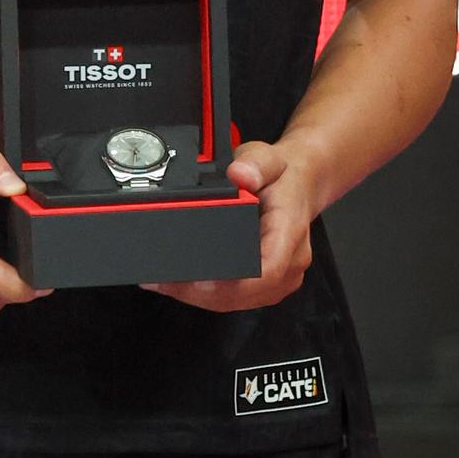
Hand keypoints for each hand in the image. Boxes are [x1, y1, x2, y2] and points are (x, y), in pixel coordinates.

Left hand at [143, 139, 316, 311]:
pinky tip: (182, 285)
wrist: (296, 185)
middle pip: (244, 294)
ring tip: (164, 283)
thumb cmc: (281, 176)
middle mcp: (290, 262)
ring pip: (238, 300)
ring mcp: (281, 277)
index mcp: (290, 233)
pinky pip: (238, 297)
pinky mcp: (267, 283)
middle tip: (162, 281)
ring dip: (200, 296)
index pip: (266, 272)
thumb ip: (254, 163)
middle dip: (200, 293)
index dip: (229, 284)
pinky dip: (208, 294)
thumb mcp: (267, 156)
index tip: (196, 280)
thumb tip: (240, 175)